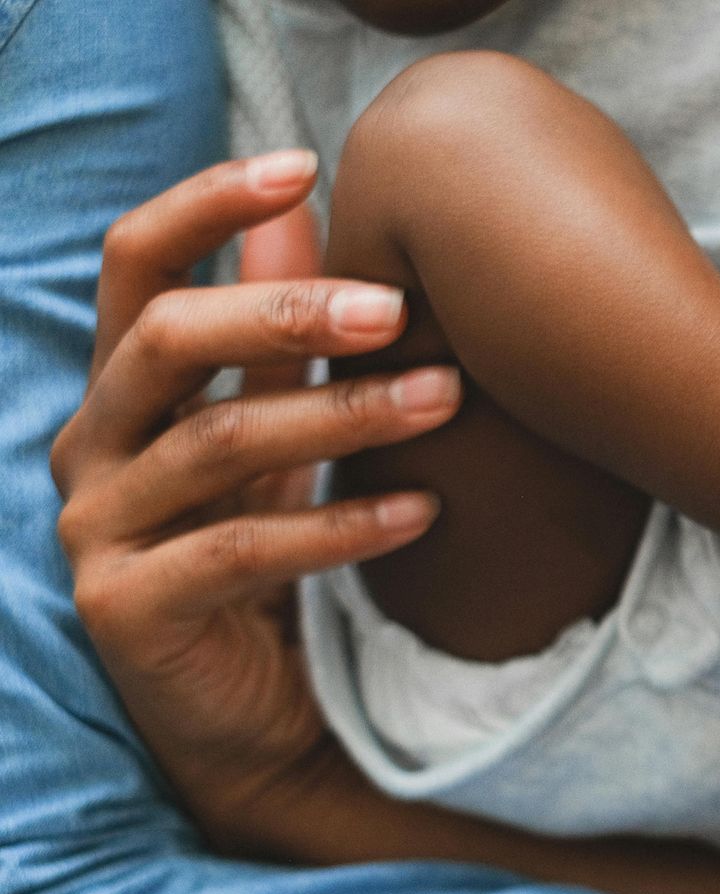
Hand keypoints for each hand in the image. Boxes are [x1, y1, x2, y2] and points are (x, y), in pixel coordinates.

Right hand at [50, 151, 461, 852]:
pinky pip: (242, 552)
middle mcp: (91, 448)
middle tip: (398, 309)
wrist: (259, 718)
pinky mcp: (128, 608)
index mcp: (121, 390)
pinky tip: (422, 513)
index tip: (303, 166)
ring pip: (216, 445)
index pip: (135, 263)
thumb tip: (304, 213)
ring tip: (445, 399)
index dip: (205, 204)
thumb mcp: (275, 437)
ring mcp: (98, 531)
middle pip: (165, 340)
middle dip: (283, 312)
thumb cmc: (267, 562)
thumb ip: (277, 339)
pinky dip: (340, 527)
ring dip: (341, 416)